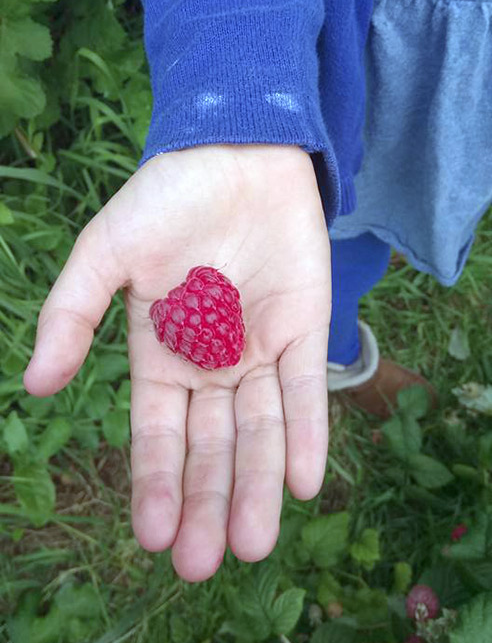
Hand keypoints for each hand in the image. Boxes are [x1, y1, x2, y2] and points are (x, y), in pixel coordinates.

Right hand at [23, 144, 331, 581]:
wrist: (237, 153)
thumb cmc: (167, 199)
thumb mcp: (106, 253)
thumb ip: (71, 314)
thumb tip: (35, 384)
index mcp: (162, 353)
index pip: (157, 432)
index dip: (156, 481)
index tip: (152, 536)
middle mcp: (212, 363)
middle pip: (210, 444)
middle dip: (205, 501)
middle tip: (201, 564)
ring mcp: (260, 349)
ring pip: (259, 429)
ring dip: (256, 483)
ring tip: (252, 543)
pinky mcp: (306, 327)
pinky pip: (306, 388)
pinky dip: (306, 432)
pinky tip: (302, 481)